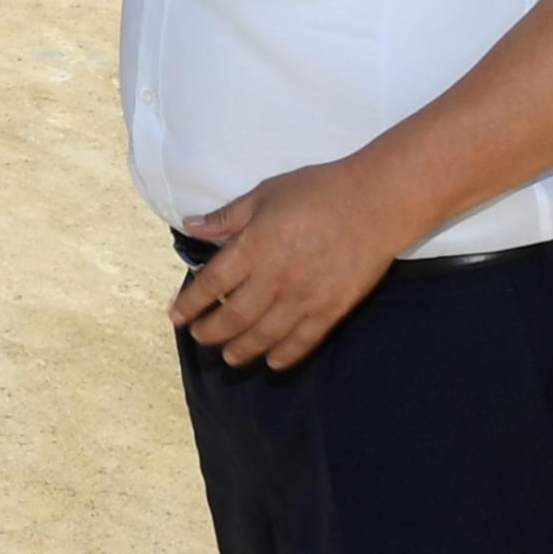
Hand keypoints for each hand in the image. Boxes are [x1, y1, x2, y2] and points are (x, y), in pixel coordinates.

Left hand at [170, 160, 419, 370]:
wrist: (376, 203)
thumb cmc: (317, 191)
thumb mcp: (265, 194)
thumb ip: (228, 217)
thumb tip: (191, 226)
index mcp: (254, 248)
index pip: (212, 285)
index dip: (190, 304)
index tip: (177, 316)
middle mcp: (275, 279)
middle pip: (234, 317)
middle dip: (211, 332)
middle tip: (200, 338)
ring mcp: (304, 298)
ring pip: (265, 335)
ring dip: (242, 350)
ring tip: (229, 357)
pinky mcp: (332, 309)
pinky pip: (303, 341)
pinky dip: (285, 355)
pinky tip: (272, 362)